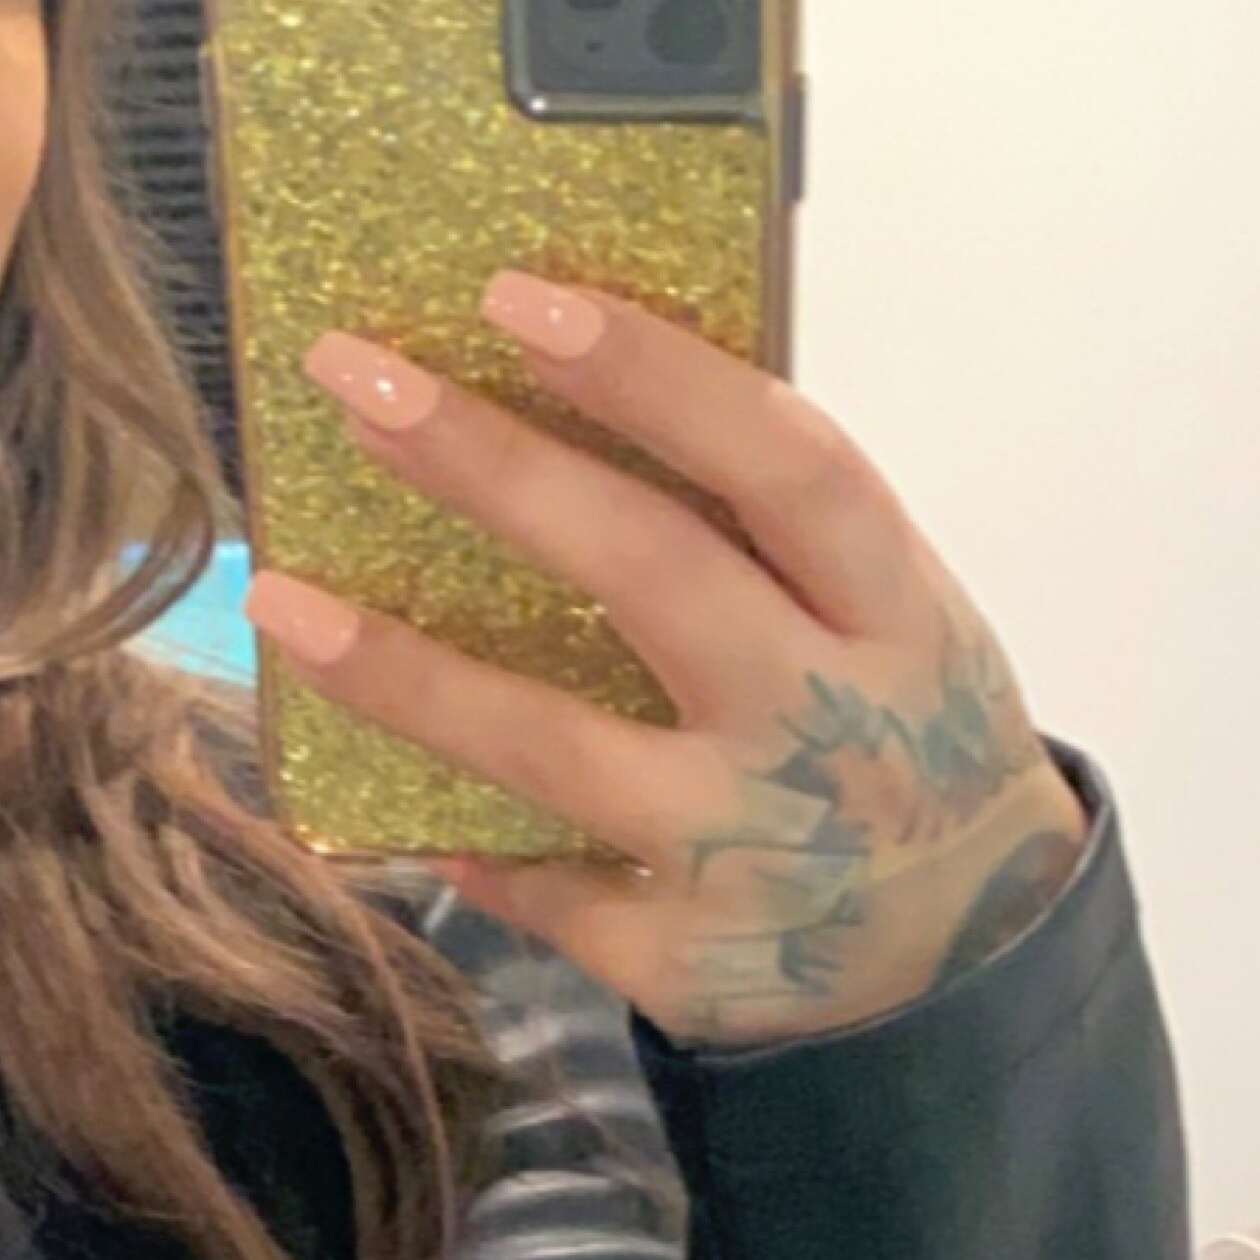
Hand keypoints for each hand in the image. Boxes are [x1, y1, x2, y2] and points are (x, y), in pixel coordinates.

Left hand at [243, 271, 1090, 1049]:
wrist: (972, 951)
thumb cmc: (895, 735)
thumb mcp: (889, 618)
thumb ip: (769, 533)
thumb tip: (564, 396)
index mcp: (897, 613)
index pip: (783, 464)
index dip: (653, 375)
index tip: (515, 298)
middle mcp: (831, 726)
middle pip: (655, 574)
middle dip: (495, 468)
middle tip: (358, 383)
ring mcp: (757, 849)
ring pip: (558, 749)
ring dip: (408, 671)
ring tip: (286, 598)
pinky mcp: (692, 961)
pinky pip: (547, 885)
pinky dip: (467, 839)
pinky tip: (387, 805)